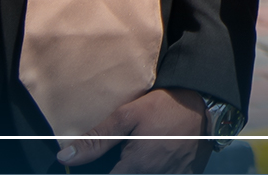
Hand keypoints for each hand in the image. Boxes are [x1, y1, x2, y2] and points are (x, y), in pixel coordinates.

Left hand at [57, 87, 211, 173]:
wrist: (203, 100)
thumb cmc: (164, 106)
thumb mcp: (127, 115)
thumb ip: (97, 140)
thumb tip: (64, 157)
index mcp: (136, 166)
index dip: (103, 171)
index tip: (108, 161)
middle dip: (124, 166)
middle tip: (130, 149)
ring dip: (140, 166)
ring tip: (147, 149)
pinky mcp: (188, 174)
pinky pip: (168, 174)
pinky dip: (161, 167)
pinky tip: (161, 154)